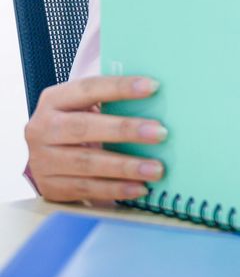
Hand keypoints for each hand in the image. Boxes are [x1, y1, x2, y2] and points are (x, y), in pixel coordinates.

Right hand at [25, 76, 166, 202]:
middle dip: (126, 130)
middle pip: (85, 128)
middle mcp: (42, 129)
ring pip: (87, 163)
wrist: (46, 153)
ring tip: (156, 168)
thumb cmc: (79, 120)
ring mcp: (42, 160)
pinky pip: (86, 189)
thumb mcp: (86, 105)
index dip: (120, 87)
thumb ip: (112, 100)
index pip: (89, 88)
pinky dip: (116, 189)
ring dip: (126, 167)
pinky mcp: (50, 187)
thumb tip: (157, 97)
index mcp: (54, 100)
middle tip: (160, 132)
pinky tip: (140, 187)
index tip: (153, 87)